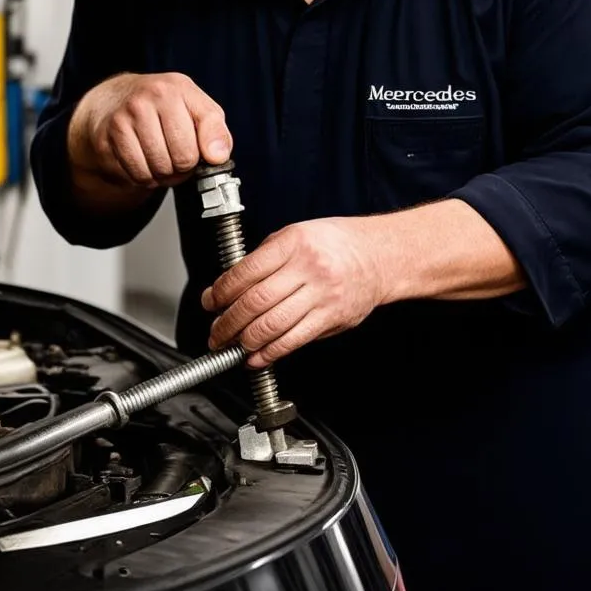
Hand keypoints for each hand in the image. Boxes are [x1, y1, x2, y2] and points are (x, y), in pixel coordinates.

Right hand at [70, 72, 231, 189]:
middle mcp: (150, 98)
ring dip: (162, 175)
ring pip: (158, 170)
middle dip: (183, 167)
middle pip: (182, 158)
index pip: (207, 129)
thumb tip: (218, 155)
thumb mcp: (195, 109)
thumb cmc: (162, 108)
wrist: (114, 101)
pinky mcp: (107, 138)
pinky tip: (142, 161)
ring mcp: (125, 117)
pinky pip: (137, 175)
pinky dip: (143, 177)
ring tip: (160, 160)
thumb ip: (215, 130)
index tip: (208, 156)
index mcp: (177, 88)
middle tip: (177, 158)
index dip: (210, 151)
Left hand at [201, 218, 384, 367]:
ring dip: (245, 341)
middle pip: (255, 301)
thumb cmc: (337, 243)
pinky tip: (256, 356)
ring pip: (273, 325)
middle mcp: (308, 268)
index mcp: (294, 243)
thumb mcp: (297, 234)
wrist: (380, 256)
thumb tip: (230, 287)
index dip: (221, 292)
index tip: (211, 302)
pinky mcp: (331, 318)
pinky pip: (294, 340)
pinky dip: (270, 353)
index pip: (246, 271)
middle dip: (228, 322)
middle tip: (216, 332)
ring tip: (232, 346)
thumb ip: (265, 258)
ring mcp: (322, 295)